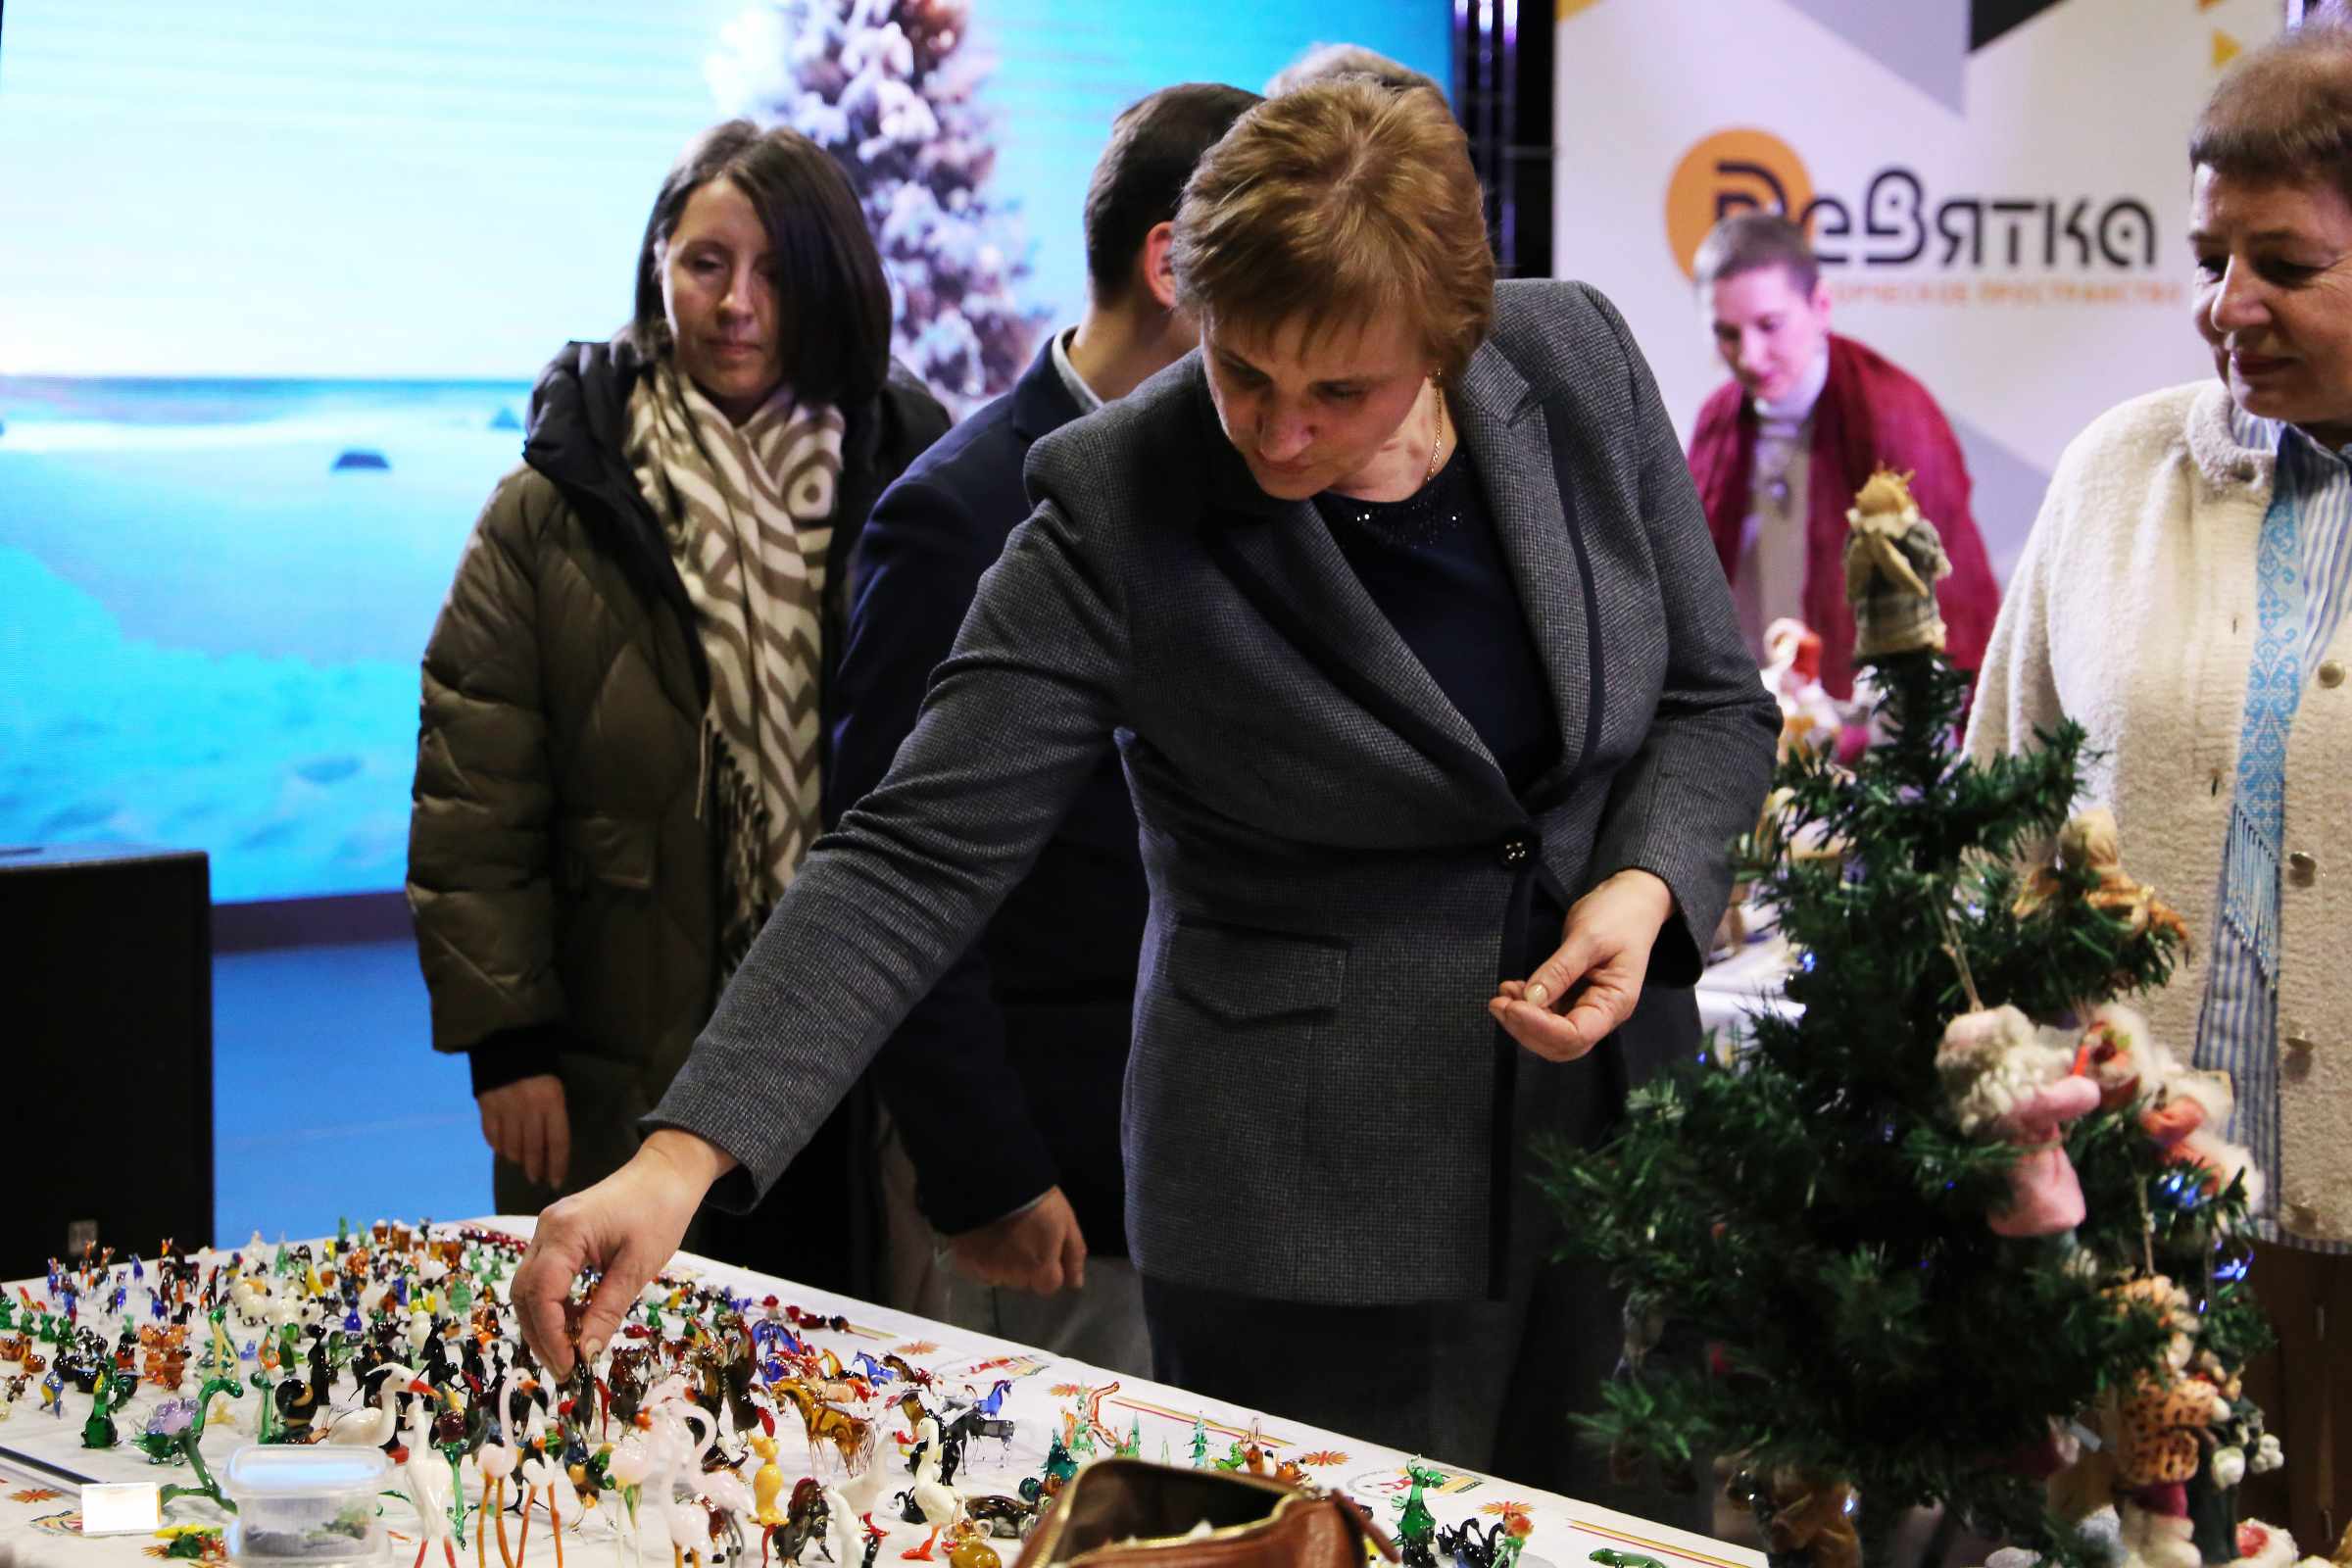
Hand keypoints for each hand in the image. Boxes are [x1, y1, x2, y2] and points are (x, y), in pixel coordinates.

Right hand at [478, 1074, 570, 1189]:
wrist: (508, 1040)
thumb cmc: (540, 1065)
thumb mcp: (555, 1087)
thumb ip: (554, 1114)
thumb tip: (550, 1147)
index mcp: (552, 1101)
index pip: (557, 1142)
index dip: (557, 1165)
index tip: (556, 1182)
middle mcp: (529, 1108)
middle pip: (533, 1148)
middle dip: (535, 1168)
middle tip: (535, 1179)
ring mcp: (506, 1108)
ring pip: (511, 1145)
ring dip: (516, 1158)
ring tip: (520, 1163)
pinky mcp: (486, 1106)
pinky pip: (491, 1135)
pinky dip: (497, 1145)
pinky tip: (502, 1149)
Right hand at [510, 1130, 733, 1377]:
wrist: (666, 1173)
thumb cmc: (659, 1213)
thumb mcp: (637, 1267)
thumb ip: (607, 1311)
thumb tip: (586, 1354)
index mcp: (566, 1231)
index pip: (541, 1294)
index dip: (550, 1336)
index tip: (569, 1367)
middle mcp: (547, 1229)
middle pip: (525, 1293)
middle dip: (541, 1336)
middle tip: (566, 1370)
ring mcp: (548, 1229)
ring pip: (528, 1287)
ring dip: (543, 1323)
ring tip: (569, 1353)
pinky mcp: (557, 1235)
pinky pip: (542, 1276)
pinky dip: (552, 1305)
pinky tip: (573, 1324)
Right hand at [946, 1187, 1087, 1294]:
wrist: (990, 1181)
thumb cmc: (1036, 1198)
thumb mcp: (1065, 1221)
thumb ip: (1073, 1254)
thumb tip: (1076, 1284)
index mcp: (1040, 1268)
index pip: (1049, 1286)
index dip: (1048, 1268)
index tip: (1043, 1247)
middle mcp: (1013, 1276)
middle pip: (1023, 1282)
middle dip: (1025, 1266)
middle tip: (1021, 1237)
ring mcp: (986, 1270)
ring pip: (1000, 1277)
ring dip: (1003, 1263)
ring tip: (1001, 1235)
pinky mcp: (965, 1262)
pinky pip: (977, 1270)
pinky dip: (981, 1259)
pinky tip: (983, 1238)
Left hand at [1489, 868, 1674, 1061]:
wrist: (1631, 900)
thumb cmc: (1619, 916)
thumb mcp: (1588, 937)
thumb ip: (1560, 970)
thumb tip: (1531, 999)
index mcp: (1615, 1003)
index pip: (1576, 1034)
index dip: (1541, 1027)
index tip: (1514, 1006)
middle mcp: (1602, 1013)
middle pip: (1561, 1044)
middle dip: (1527, 1029)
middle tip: (1499, 1004)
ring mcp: (1587, 1007)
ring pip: (1550, 1034)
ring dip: (1522, 1021)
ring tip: (1501, 996)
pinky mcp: (1573, 997)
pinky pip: (1547, 1014)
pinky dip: (1525, 1007)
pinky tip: (1511, 990)